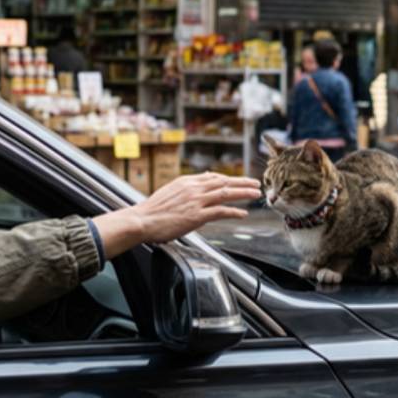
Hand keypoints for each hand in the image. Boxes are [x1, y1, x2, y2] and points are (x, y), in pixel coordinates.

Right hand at [93, 173, 260, 250]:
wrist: (142, 220)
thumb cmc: (152, 210)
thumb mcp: (170, 191)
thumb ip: (186, 188)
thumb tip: (198, 184)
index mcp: (186, 182)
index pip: (213, 177)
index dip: (228, 178)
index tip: (238, 180)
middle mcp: (193, 188)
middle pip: (224, 182)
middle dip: (242, 182)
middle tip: (255, 183)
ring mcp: (196, 201)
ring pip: (226, 193)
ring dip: (243, 193)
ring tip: (255, 194)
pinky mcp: (197, 216)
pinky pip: (221, 211)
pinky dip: (234, 211)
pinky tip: (243, 213)